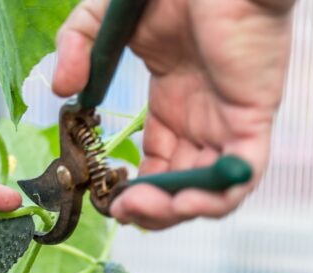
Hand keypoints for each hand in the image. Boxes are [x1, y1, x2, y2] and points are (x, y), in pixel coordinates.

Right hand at [53, 0, 294, 228]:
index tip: (107, 199)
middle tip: (121, 211)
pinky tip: (182, 201)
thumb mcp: (104, 20)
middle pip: (180, 185)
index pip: (158, 164)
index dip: (133, 189)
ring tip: (140, 209)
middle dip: (151, 210)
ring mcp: (229, 120)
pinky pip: (243, 173)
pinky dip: (216, 196)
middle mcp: (203, 119)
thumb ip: (75, 49)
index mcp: (174, 103)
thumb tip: (60, 90)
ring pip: (211, 189)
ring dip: (177, 211)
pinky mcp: (253, 115)